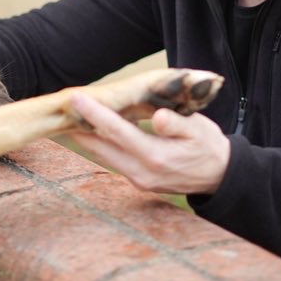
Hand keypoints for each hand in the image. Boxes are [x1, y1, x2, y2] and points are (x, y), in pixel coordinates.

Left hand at [67, 92, 229, 194]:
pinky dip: (102, 145)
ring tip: (70, 117)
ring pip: (104, 155)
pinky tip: (93, 130)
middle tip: (61, 107)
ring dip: (87, 137)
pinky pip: (113, 160)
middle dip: (79, 127)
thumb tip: (157, 118)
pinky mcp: (138, 181)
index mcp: (156, 156)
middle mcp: (141, 172)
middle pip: (100, 147)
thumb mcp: (200, 130)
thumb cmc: (209, 147)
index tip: (76, 99)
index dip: (95, 114)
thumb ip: (177, 123)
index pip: (117, 131)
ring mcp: (138, 180)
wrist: (220, 177)